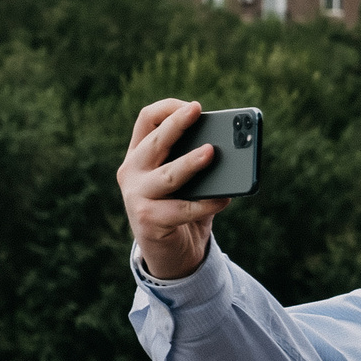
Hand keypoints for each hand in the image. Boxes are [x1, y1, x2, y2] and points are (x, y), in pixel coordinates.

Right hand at [119, 99, 229, 280]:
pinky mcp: (148, 220)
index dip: (169, 109)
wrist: (169, 253)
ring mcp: (136, 195)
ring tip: (211, 153)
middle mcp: (131, 171)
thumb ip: (197, 165)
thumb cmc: (181, 210)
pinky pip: (183, 209)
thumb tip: (229, 151)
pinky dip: (207, 204)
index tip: (195, 107)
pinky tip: (225, 199)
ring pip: (168, 175)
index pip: (147, 120)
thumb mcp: (186, 182)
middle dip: (177, 124)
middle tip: (197, 110)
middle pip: (155, 141)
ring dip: (190, 163)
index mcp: (139, 155)